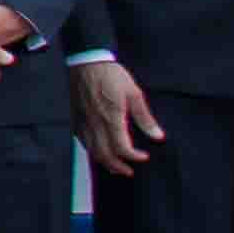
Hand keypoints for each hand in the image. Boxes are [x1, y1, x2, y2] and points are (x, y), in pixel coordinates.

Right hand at [71, 58, 162, 172]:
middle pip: (105, 155)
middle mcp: (96, 123)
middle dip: (118, 166)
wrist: (87, 61)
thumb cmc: (111, 75)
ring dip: (104, 162)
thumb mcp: (134, 93)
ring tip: (115, 166)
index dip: (134, 157)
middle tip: (129, 171)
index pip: (122, 148)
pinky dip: (91, 150)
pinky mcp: (76, 118)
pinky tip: (98, 151)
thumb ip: (145, 117)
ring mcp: (84, 121)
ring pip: (92, 150)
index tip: (144, 156)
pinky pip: (82, 140)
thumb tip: (157, 135)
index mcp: (112, 117)